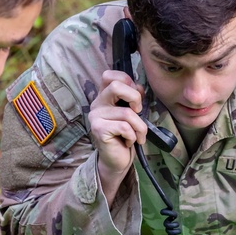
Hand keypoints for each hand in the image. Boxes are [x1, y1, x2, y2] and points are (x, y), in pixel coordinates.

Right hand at [89, 70, 146, 187]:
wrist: (116, 159)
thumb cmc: (126, 134)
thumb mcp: (132, 112)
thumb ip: (133, 97)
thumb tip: (138, 88)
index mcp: (104, 96)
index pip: (110, 75)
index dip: (127, 81)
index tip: (134, 98)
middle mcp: (97, 103)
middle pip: (116, 86)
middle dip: (135, 98)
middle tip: (138, 112)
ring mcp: (95, 116)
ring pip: (127, 113)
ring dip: (140, 126)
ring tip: (138, 135)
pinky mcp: (98, 129)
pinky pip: (124, 127)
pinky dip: (133, 136)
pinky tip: (129, 142)